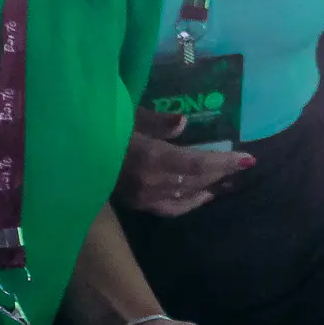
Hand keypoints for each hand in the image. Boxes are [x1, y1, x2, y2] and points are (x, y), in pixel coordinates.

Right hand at [117, 110, 254, 215]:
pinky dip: (191, 203)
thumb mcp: (129, 116)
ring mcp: (142, 197)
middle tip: (242, 164)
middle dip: (222, 172)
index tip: (248, 159)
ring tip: (228, 177)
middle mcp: (149, 182)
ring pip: (187, 195)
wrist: (75, 152)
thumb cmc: (105, 127)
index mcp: (149, 157)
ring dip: (210, 186)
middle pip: (196, 181)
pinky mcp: (137, 205)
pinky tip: (204, 195)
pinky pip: (171, 208)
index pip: (196, 164)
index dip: (223, 162)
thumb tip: (182, 122)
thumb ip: (157, 121)